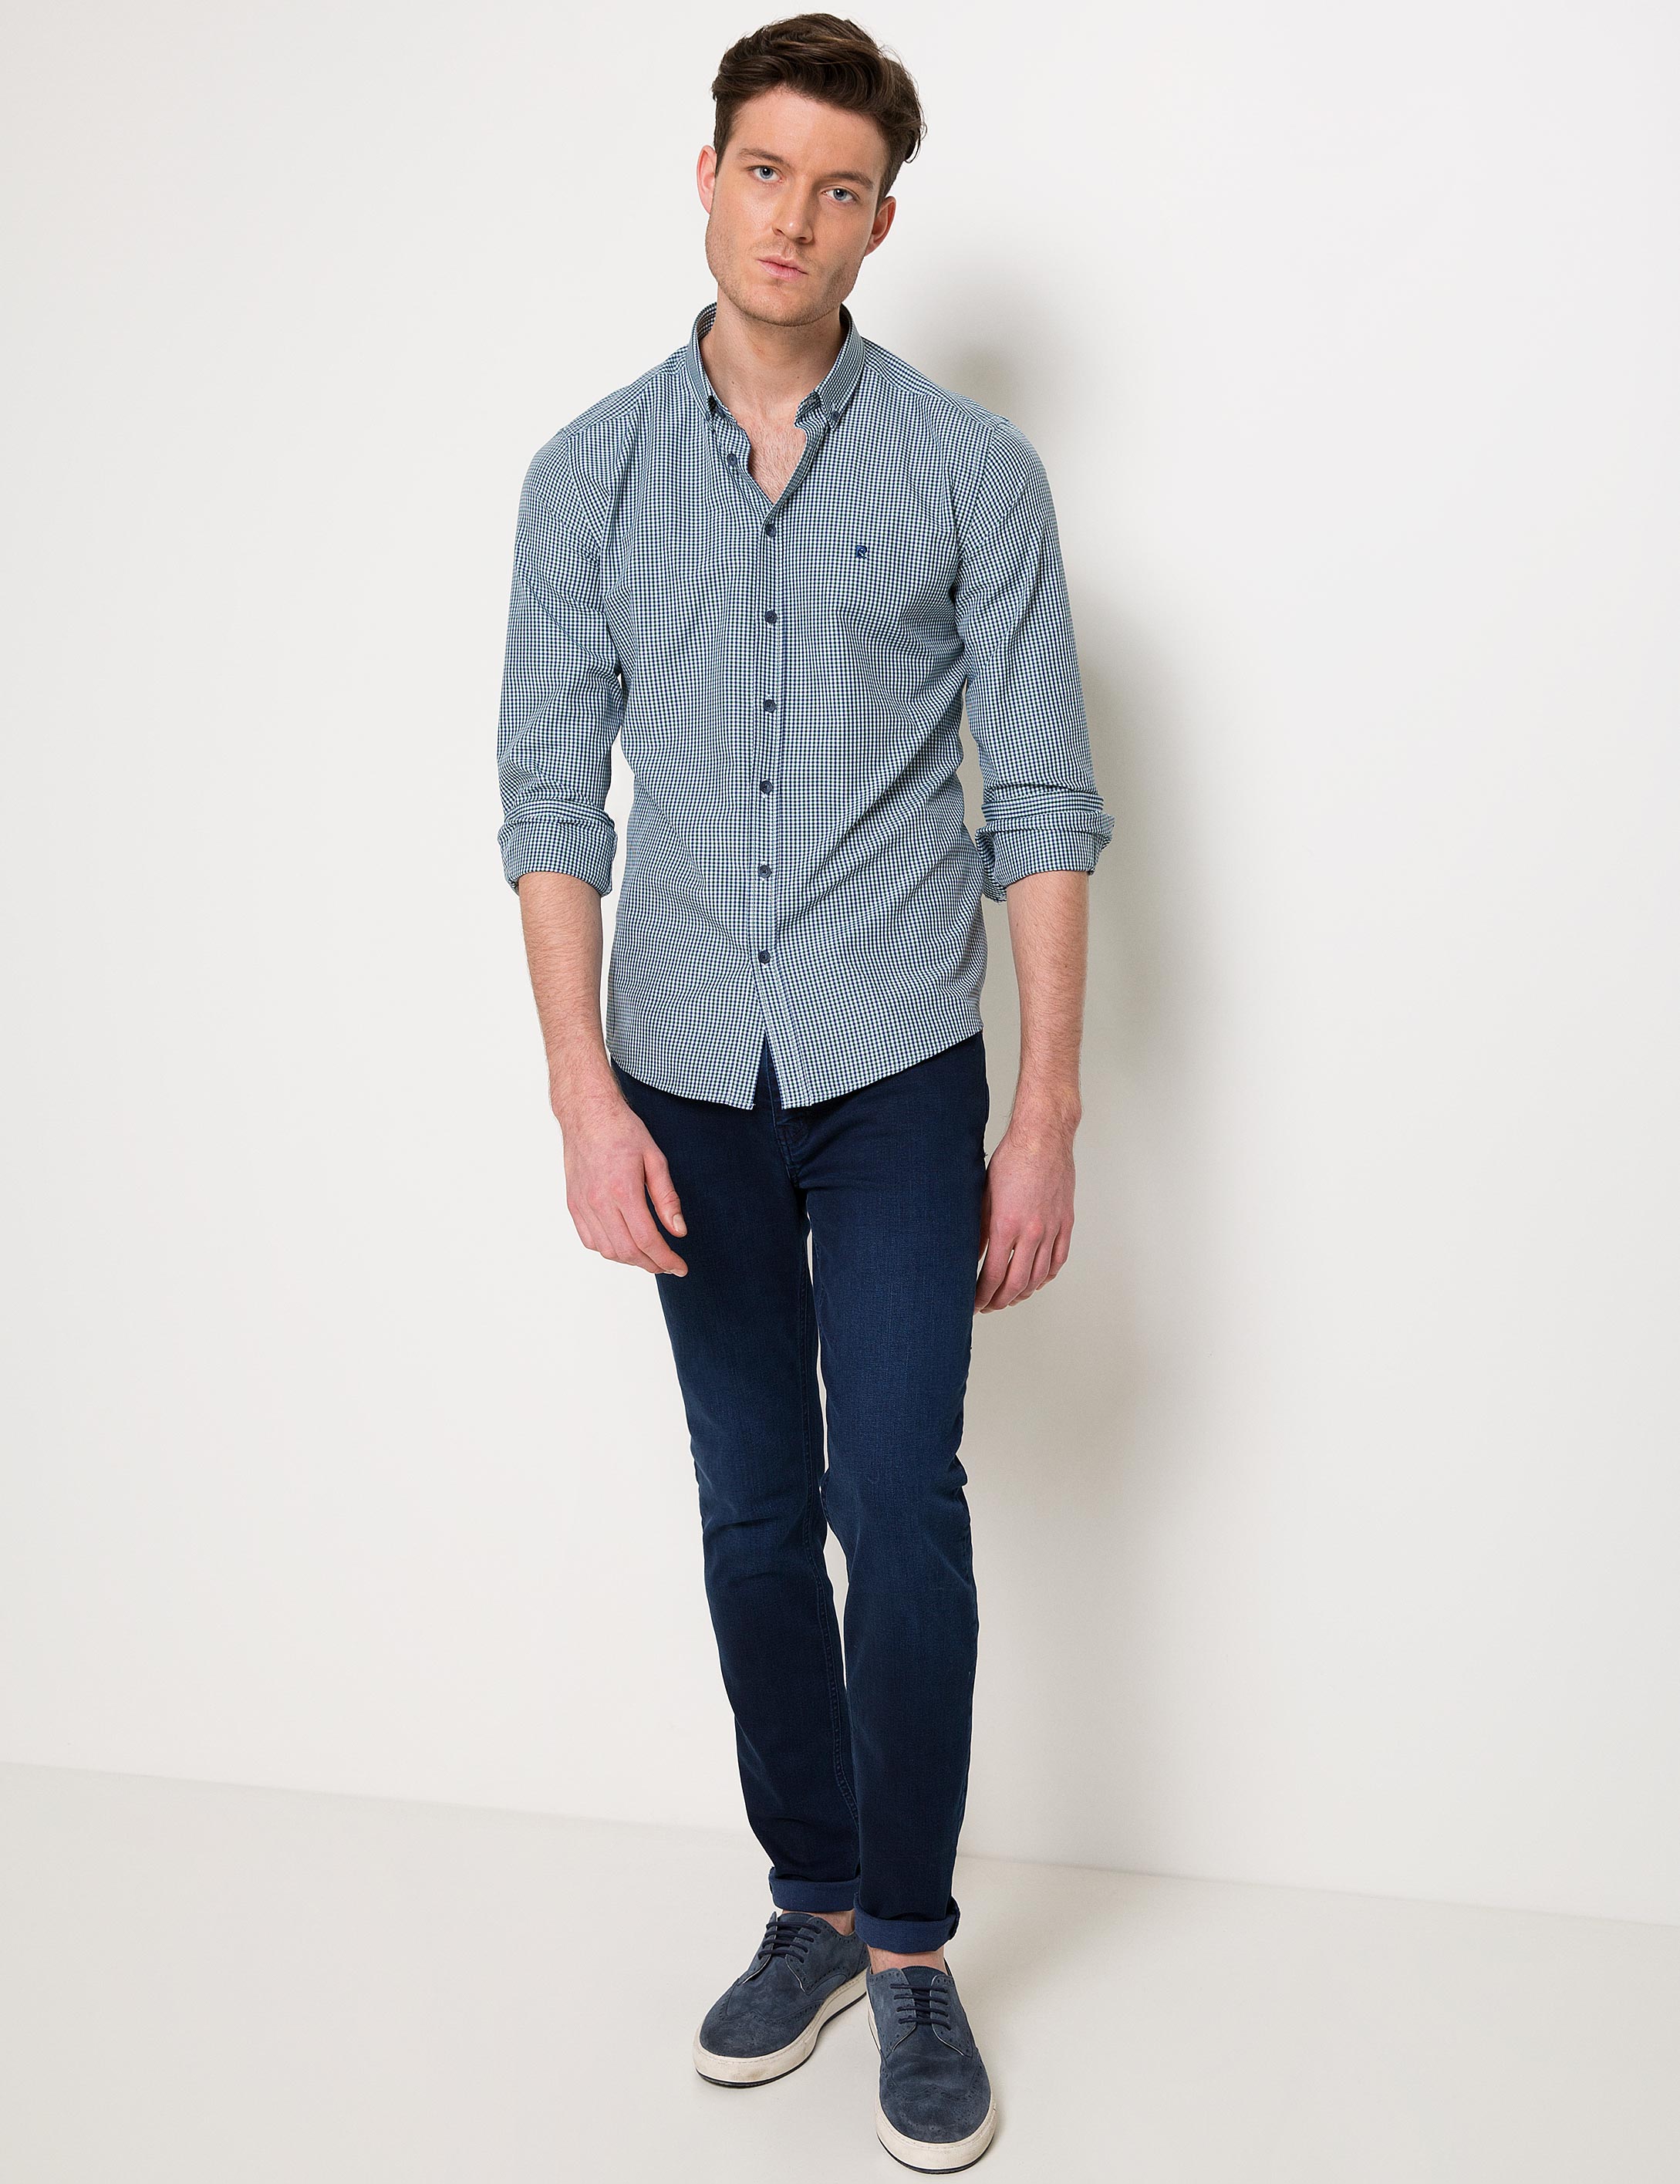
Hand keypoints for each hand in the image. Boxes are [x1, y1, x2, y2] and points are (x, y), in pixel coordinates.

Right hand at [555, 1083, 688, 1276]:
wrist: (587, 1114)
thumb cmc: (622, 1130)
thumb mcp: (655, 1159)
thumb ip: (667, 1198)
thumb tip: (678, 1231)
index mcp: (623, 1190)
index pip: (646, 1239)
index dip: (666, 1259)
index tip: (680, 1267)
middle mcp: (599, 1202)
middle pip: (627, 1251)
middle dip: (651, 1264)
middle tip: (668, 1264)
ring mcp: (582, 1205)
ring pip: (607, 1250)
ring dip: (630, 1260)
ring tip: (648, 1256)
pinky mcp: (572, 1204)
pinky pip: (589, 1240)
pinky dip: (608, 1249)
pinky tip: (623, 1244)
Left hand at [975, 1108, 1075, 1311]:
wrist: (1044, 1137)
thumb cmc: (1012, 1159)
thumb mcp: (984, 1195)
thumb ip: (978, 1229)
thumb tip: (970, 1256)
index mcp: (1006, 1225)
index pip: (992, 1275)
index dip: (982, 1295)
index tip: (974, 1303)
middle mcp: (1031, 1232)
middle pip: (1017, 1283)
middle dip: (1000, 1300)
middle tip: (989, 1306)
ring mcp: (1052, 1229)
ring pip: (1040, 1276)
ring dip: (1023, 1292)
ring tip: (1009, 1297)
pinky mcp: (1065, 1222)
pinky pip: (1058, 1259)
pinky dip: (1047, 1276)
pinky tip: (1036, 1280)